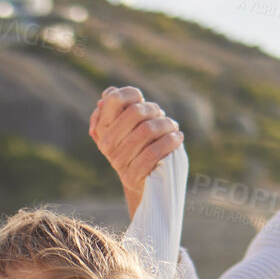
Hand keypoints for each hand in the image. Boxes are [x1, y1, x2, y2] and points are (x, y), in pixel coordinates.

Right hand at [89, 86, 183, 216]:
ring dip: (166, 125)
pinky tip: (177, 138)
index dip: (131, 94)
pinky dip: (170, 142)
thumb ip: (118, 109)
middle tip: (162, 116)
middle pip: (135, 112)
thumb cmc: (138, 148)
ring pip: (147, 130)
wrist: (143, 184)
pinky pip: (153, 152)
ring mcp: (118, 161)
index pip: (114, 99)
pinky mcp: (131, 176)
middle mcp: (106, 144)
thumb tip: (107, 94)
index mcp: (102, 128)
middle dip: (154, 110)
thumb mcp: (127, 127)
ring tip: (173, 127)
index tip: (141, 100)